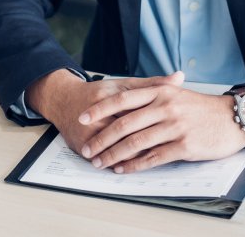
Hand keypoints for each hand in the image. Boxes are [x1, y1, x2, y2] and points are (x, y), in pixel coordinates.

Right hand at [25, 69, 184, 157]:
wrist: (64, 101)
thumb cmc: (98, 93)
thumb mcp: (124, 84)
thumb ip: (152, 83)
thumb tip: (179, 77)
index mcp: (110, 96)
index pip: (136, 111)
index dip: (155, 121)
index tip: (172, 128)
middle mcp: (97, 115)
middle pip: (125, 132)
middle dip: (146, 141)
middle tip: (166, 147)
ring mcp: (87, 132)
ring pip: (114, 148)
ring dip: (131, 157)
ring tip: (150, 159)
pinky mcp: (81, 145)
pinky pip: (103, 157)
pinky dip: (117, 163)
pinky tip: (129, 167)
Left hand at [78, 84, 244, 173]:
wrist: (233, 118)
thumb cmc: (201, 107)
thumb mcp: (176, 93)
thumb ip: (151, 93)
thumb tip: (123, 97)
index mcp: (160, 92)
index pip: (122, 99)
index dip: (100, 109)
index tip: (83, 118)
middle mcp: (165, 107)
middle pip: (125, 124)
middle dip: (102, 138)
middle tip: (88, 149)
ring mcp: (174, 126)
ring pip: (136, 142)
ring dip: (114, 154)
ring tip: (101, 162)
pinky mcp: (184, 145)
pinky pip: (153, 157)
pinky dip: (135, 164)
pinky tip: (123, 168)